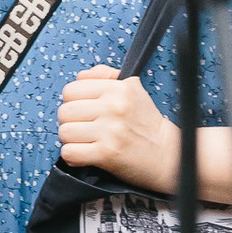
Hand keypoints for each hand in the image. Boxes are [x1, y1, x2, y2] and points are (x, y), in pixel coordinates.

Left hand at [58, 66, 177, 192]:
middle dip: (72, 122)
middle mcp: (115, 106)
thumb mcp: (133, 90)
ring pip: (64, 132)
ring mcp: (110, 130)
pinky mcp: (107, 153)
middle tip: (87, 128)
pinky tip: (87, 154)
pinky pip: (69, 153)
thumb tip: (81, 76)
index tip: (87, 110)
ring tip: (88, 141)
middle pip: (64, 112)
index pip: (71, 89)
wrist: (166, 153)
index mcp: (119, 88)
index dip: (75, 101)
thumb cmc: (147, 123)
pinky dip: (74, 157)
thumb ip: (105, 76)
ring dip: (72, 140)